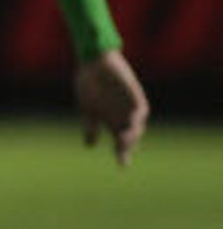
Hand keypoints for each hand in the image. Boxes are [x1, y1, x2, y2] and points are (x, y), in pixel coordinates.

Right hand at [74, 49, 148, 167]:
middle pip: (130, 135)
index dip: (123, 153)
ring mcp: (129, 104)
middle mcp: (123, 114)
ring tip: (125, 141)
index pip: (120, 141)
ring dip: (134, 134)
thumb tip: (89, 146)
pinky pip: (140, 108)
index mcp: (111, 120)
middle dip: (128, 146)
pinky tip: (133, 122)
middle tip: (122, 154)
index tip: (123, 166)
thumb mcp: (87, 109)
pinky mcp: (134, 93)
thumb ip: (90, 127)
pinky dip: (138, 117)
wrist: (92, 62)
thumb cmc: (88, 84)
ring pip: (137, 124)